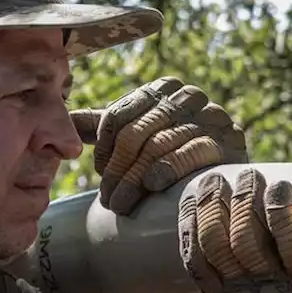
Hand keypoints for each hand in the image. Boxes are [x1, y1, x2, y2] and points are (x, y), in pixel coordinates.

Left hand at [70, 76, 246, 214]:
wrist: (225, 178)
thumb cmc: (173, 156)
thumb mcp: (136, 136)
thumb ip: (104, 125)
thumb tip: (62, 118)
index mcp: (163, 88)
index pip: (118, 115)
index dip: (104, 148)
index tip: (100, 173)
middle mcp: (189, 95)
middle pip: (136, 131)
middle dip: (117, 170)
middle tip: (107, 199)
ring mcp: (212, 116)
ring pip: (157, 145)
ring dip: (133, 180)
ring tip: (120, 205)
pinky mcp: (229, 141)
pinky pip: (190, 152)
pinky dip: (167, 169)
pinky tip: (152, 187)